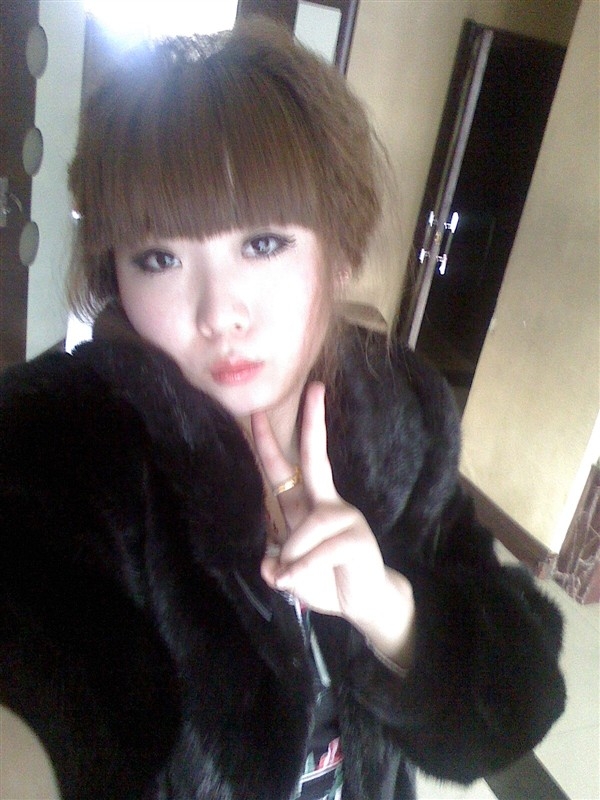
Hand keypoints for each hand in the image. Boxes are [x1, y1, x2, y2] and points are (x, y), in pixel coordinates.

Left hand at [251, 382, 414, 665]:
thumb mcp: (290, 574)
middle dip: (312, 424)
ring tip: (290, 578)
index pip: (284, 470)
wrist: (363, 603)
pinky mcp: (357, 538)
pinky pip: (321, 549)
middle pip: (314, 459)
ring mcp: (344, 518)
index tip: (257, 413)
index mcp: (305, 506)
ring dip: (294, 555)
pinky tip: (297, 581)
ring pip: (307, 526)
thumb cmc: (325, 580)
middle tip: (313, 389)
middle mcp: (325, 504)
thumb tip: (270, 565)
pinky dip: (305, 567)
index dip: (268, 444)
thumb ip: (276, 564)